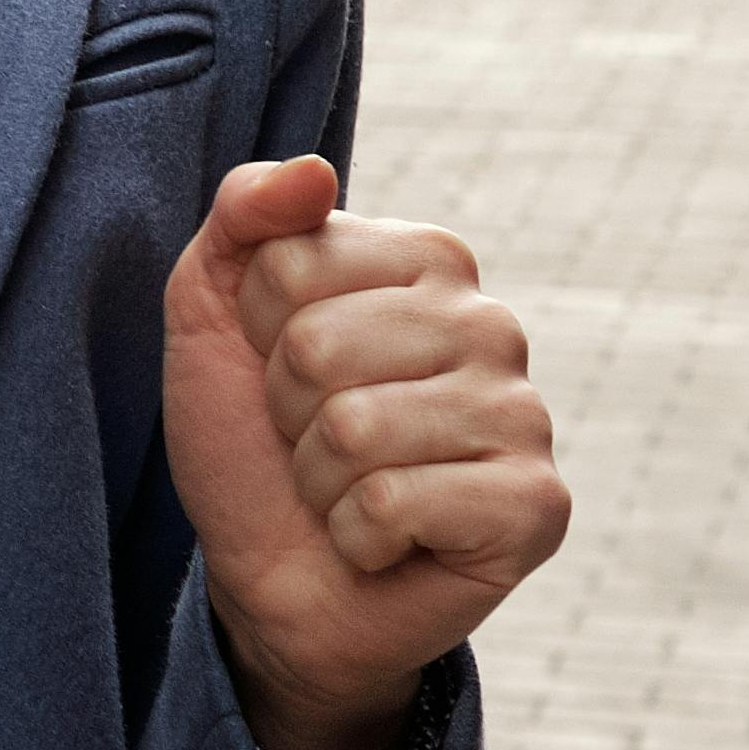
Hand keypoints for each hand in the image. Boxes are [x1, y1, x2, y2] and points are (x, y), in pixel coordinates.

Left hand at [158, 156, 567, 749]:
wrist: (272, 578)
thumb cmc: (252, 439)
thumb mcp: (210, 311)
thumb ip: (242, 217)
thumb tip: (310, 171)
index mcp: (426, 261)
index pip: (292, 261)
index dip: (255, 330)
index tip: (278, 371)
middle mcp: (492, 325)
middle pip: (319, 344)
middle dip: (286, 410)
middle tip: (314, 443)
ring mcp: (525, 415)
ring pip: (354, 427)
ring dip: (319, 478)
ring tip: (347, 491)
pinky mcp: (537, 507)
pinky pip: (394, 502)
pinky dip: (358, 534)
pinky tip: (386, 542)